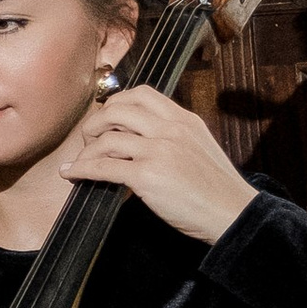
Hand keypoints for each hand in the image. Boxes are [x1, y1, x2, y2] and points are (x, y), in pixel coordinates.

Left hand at [55, 83, 253, 243]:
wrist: (233, 213)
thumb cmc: (218, 188)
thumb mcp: (200, 147)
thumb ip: (175, 136)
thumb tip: (142, 139)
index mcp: (184, 120)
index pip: (142, 94)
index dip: (117, 102)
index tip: (107, 115)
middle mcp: (170, 129)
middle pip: (118, 110)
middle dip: (96, 122)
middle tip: (90, 138)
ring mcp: (158, 151)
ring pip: (107, 138)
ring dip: (87, 149)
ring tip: (81, 159)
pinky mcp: (147, 176)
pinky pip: (104, 167)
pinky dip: (83, 169)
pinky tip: (73, 173)